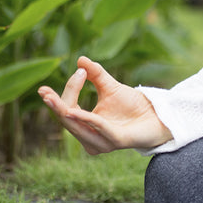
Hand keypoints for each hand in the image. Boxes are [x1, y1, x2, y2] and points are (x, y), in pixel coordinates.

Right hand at [37, 56, 172, 154]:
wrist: (158, 115)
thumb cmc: (133, 105)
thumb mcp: (110, 87)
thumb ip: (95, 74)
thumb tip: (80, 60)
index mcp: (86, 127)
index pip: (68, 110)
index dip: (65, 93)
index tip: (76, 72)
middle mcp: (91, 139)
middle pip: (68, 120)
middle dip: (56, 105)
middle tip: (45, 92)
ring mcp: (103, 143)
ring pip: (77, 127)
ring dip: (66, 111)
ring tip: (54, 98)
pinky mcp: (116, 142)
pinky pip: (98, 129)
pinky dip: (86, 119)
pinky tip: (75, 111)